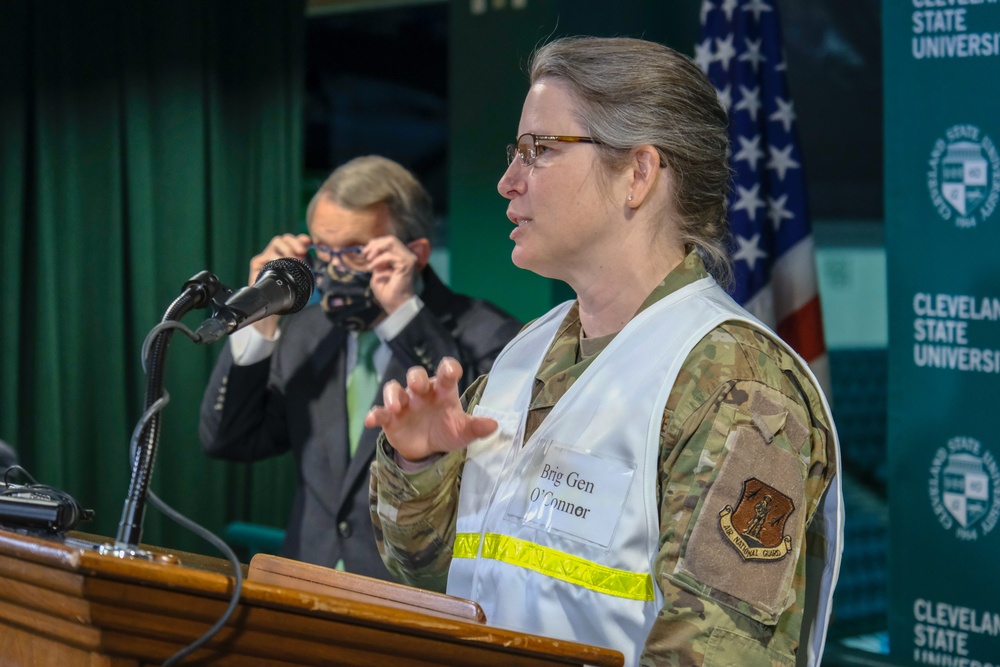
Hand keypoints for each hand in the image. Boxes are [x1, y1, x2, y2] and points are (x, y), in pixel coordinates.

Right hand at [248, 233, 310, 336]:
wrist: (271, 307)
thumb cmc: (287, 293)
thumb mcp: (299, 279)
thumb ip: (305, 267)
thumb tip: (313, 260)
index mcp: (287, 254)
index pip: (294, 241)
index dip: (301, 239)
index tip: (309, 242)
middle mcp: (276, 253)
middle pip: (285, 238)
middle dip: (295, 242)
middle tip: (302, 252)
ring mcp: (266, 257)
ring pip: (276, 242)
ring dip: (287, 248)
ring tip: (293, 259)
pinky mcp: (256, 263)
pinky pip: (264, 255)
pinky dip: (274, 257)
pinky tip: (280, 263)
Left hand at [362, 236, 419, 313]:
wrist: (394, 303)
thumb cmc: (386, 290)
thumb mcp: (377, 270)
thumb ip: (376, 259)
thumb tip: (369, 250)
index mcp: (400, 255)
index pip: (388, 241)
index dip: (375, 244)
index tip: (364, 252)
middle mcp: (406, 255)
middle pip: (390, 239)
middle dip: (375, 244)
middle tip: (365, 254)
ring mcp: (408, 258)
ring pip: (391, 242)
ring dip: (376, 250)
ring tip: (369, 260)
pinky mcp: (406, 263)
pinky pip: (389, 255)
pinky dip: (378, 260)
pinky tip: (373, 268)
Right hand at [365, 357, 497, 462]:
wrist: (427, 449)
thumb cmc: (446, 431)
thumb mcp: (462, 432)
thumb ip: (476, 427)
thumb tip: (494, 425)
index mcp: (442, 391)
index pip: (445, 373)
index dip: (448, 368)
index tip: (450, 371)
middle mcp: (422, 393)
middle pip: (416, 375)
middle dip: (416, 378)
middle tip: (418, 386)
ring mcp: (404, 403)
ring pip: (394, 389)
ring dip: (393, 396)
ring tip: (395, 408)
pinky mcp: (389, 418)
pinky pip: (379, 411)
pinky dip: (375, 414)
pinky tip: (371, 421)